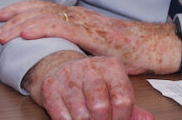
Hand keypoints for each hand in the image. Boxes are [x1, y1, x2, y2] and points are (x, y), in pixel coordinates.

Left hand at [0, 0, 180, 74]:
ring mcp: (84, 22)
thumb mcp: (97, 47)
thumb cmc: (129, 50)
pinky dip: (40, 28)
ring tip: (2, 32)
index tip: (3, 16)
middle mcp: (79, 15)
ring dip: (20, 24)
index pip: (45, 9)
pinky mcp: (91, 33)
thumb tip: (60, 53)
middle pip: (40, 9)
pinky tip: (25, 33)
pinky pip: (60, 28)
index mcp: (79, 17)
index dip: (22, 10)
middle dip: (15, 14)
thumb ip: (78, 45)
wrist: (153, 46)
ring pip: (45, 17)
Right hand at [25, 51, 153, 119]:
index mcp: (111, 67)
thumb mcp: (115, 90)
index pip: (123, 100)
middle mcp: (90, 68)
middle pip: (100, 108)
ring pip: (81, 115)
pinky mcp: (50, 87)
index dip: (122, 118)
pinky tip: (73, 117)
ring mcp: (68, 76)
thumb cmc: (92, 82)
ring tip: (87, 118)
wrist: (58, 66)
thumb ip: (131, 108)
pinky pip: (62, 117)